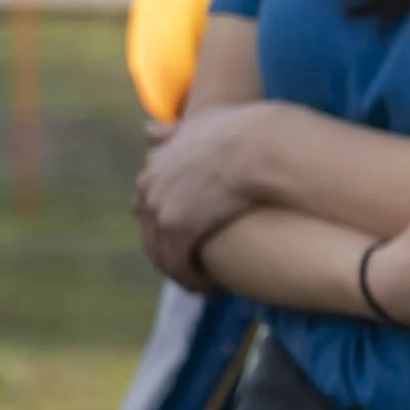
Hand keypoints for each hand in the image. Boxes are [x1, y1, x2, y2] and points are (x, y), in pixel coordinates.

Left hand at [135, 104, 267, 289]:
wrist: (260, 144)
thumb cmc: (244, 130)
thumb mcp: (202, 122)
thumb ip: (176, 129)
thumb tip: (150, 131)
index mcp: (154, 166)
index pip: (149, 205)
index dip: (167, 223)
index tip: (192, 235)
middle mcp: (149, 188)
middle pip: (151, 234)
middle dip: (170, 253)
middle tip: (197, 266)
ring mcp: (161, 210)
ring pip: (163, 255)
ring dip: (182, 273)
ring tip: (205, 285)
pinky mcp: (179, 230)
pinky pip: (179, 266)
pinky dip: (193, 280)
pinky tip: (212, 287)